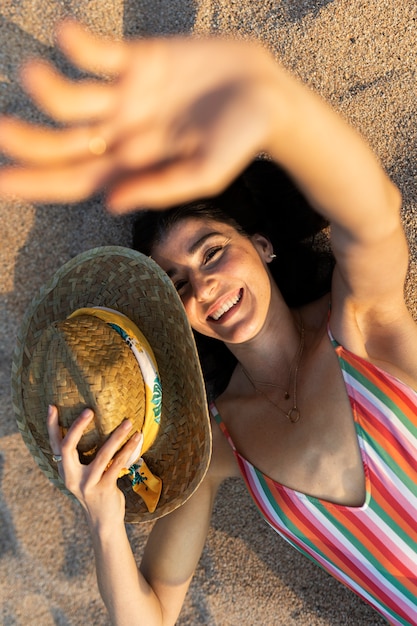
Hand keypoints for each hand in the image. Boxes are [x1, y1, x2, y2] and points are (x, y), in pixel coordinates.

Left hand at [0, 20, 279, 211]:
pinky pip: (98, 52)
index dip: (36, 183)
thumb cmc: (241, 142)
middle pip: (61, 144)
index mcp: (132, 168)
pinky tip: (66, 33)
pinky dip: (79, 44)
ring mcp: (125, 96)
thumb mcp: (207, 172)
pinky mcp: (138, 59)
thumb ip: (161, 187)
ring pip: (70, 98)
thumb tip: (110, 202)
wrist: (267, 94)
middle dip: (28, 141)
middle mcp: (120, 134)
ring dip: (47, 88)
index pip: (74, 180)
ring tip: (32, 73)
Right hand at [47, 405, 142, 526]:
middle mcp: (71, 477)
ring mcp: (87, 484)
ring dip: (117, 436)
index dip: (51, 426)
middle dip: (77, 426)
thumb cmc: (94, 491)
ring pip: (102, 455)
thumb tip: (88, 428)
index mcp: (65, 470)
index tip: (52, 406)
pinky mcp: (104, 489)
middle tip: (89, 410)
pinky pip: (117, 465)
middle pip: (68, 447)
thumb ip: (80, 458)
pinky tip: (137, 438)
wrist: (103, 521)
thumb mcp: (82, 475)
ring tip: (128, 422)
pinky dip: (128, 450)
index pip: (55, 445)